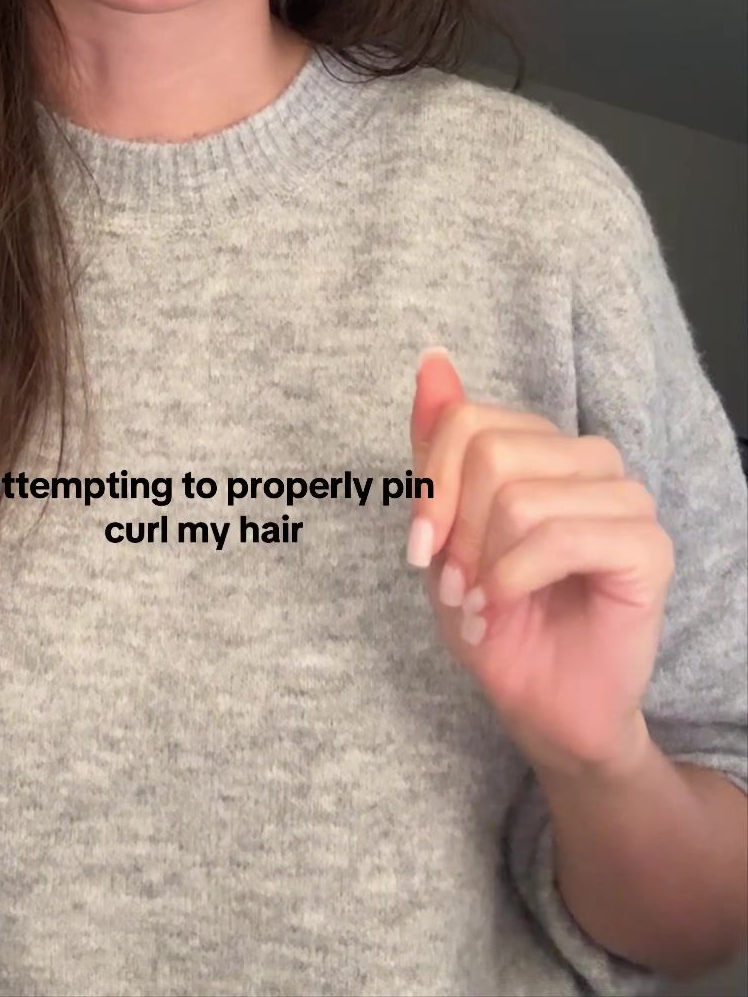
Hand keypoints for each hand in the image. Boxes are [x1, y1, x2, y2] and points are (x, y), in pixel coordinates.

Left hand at [408, 349, 674, 778]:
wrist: (541, 707)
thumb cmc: (497, 620)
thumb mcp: (444, 531)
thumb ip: (438, 448)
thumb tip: (432, 360)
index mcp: (543, 447)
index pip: (468, 417)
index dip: (432, 485)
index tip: (420, 549)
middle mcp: (589, 461)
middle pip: (491, 452)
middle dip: (457, 529)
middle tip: (459, 584)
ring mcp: (625, 500)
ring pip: (521, 497)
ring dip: (484, 563)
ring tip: (485, 602)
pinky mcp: (648, 547)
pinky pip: (560, 538)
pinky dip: (515, 579)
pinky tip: (506, 607)